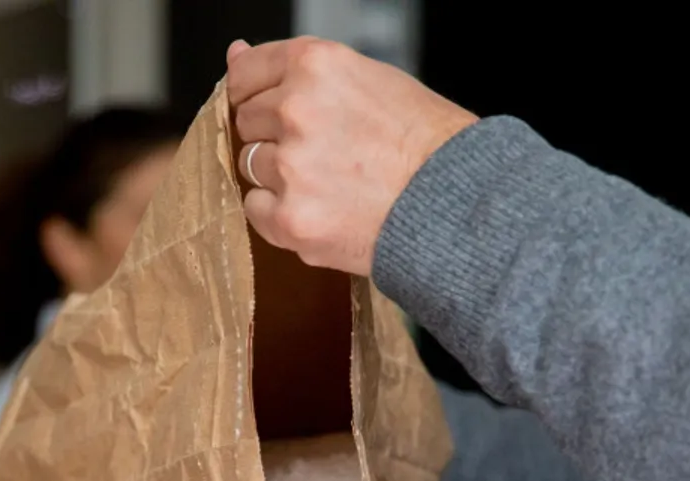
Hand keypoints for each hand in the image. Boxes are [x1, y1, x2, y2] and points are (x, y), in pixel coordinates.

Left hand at [226, 37, 476, 275]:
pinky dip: (280, 213)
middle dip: (276, 134)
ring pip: (252, 166)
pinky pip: (256, 210)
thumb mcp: (367, 78)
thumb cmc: (422, 140)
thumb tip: (235, 54)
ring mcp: (291, 167)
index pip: (246, 72)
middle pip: (248, 121)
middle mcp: (297, 110)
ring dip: (280, 175)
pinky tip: (321, 207)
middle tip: (323, 150)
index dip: (254, 92)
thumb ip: (298, 70)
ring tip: (330, 181)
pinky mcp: (290, 218)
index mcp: (316, 65)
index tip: (266, 106)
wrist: (454, 203)